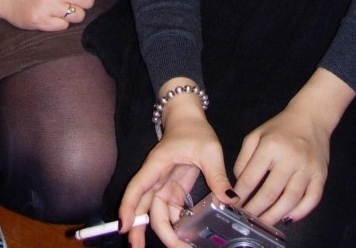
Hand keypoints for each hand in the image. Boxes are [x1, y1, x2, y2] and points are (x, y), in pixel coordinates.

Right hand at [118, 86, 234, 246]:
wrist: (189, 119)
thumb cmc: (194, 130)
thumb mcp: (209, 151)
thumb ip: (218, 176)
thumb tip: (231, 200)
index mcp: (158, 165)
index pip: (138, 187)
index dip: (129, 207)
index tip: (124, 226)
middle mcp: (156, 178)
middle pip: (143, 207)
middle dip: (139, 230)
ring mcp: (163, 185)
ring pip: (156, 213)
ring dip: (163, 232)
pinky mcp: (173, 189)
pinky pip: (170, 212)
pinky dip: (175, 226)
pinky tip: (185, 238)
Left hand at [231, 70, 354, 226]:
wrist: (311, 117)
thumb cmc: (281, 128)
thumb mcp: (256, 135)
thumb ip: (244, 158)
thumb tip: (239, 184)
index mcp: (270, 146)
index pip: (251, 177)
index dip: (241, 194)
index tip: (234, 204)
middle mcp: (290, 158)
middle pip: (270, 192)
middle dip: (256, 209)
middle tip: (247, 219)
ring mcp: (308, 168)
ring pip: (290, 200)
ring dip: (275, 215)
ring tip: (264, 222)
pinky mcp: (321, 175)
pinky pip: (312, 199)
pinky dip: (300, 212)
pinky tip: (288, 218)